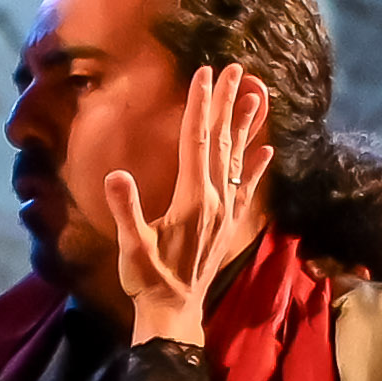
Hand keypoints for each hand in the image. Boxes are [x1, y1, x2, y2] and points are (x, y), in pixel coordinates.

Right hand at [105, 63, 275, 349]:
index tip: (203, 74)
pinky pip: (246, 186)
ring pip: (237, 157)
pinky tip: (266, 149)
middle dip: (226, 102)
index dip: (199, 105)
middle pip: (222, 140)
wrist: (175, 312)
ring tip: (254, 93)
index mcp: (193, 199)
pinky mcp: (229, 222)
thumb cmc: (148, 279)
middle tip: (234, 68)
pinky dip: (255, 165)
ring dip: (245, 124)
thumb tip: (115, 176)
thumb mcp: (131, 247)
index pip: (196, 141)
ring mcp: (226, 210)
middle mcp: (215, 199)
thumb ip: (125, 211)